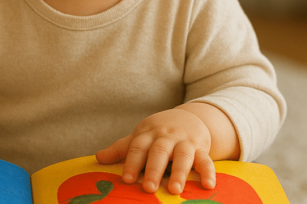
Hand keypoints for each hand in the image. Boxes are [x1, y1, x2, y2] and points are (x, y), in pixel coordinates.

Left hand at [96, 108, 214, 194]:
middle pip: (158, 152)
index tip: (126, 179)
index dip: (131, 163)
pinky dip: (208, 172)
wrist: (188, 117)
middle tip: (148, 188)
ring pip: (182, 155)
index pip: (137, 148)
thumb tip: (98, 158)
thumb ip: (121, 148)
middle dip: (153, 169)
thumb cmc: (158, 132)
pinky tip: (208, 185)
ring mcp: (184, 142)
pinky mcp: (201, 148)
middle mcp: (166, 137)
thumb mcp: (140, 136)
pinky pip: (206, 160)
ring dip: (179, 172)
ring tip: (174, 190)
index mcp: (148, 134)